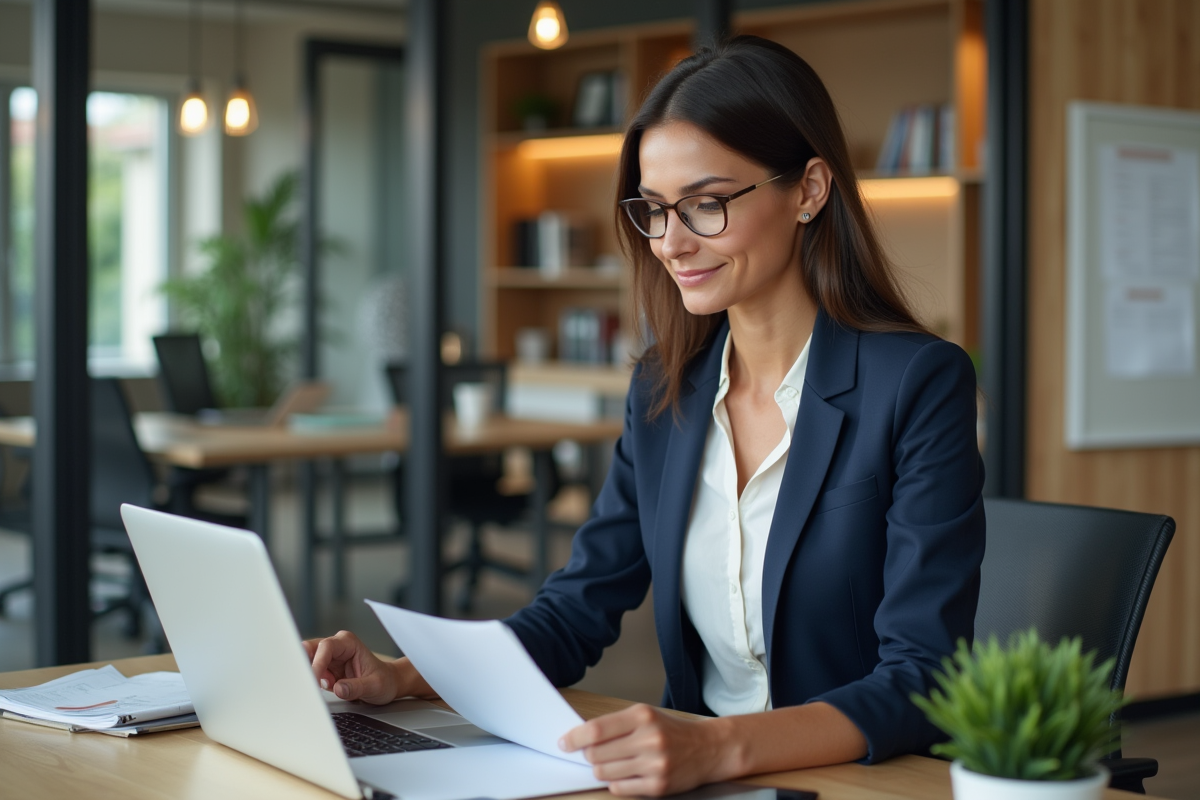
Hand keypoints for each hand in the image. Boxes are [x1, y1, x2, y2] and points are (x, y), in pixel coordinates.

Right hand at [302, 630, 435, 704]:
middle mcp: (336, 647)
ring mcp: (329, 658)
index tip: (315, 679)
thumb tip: (338, 688)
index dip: (318, 662)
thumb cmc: (384, 680)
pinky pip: (311, 673)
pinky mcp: (325, 669)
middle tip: (310, 684)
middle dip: (307, 666)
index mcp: (349, 643)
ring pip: (307, 661)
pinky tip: (323, 689)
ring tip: (325, 687)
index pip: (326, 647)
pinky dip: (311, 681)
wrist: (387, 684)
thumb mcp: (374, 686)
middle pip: (310, 650)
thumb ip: (356, 687)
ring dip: (309, 676)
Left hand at [558, 704, 732, 795]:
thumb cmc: (672, 731)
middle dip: (589, 755)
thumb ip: (615, 724)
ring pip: (604, 772)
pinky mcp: (658, 786)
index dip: (575, 738)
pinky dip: (616, 782)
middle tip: (593, 753)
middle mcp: (649, 739)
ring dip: (601, 769)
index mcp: (643, 716)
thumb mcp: (645, 716)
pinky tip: (626, 774)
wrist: (708, 749)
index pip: (596, 730)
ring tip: (613, 762)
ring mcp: (654, 764)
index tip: (564, 742)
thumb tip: (581, 736)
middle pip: (597, 754)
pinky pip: (619, 788)